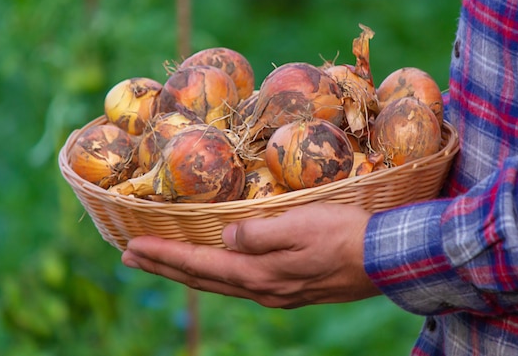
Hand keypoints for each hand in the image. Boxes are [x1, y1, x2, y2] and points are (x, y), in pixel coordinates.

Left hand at [121, 202, 382, 307]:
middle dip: (163, 266)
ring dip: (184, 272)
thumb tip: (227, 236)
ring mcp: (276, 292)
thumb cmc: (346, 234)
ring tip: (160, 262)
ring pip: (218, 283)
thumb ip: (260, 234)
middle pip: (201, 278)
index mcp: (259, 272)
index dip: (163, 253)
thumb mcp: (302, 225)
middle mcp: (261, 288)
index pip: (199, 263)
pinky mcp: (290, 289)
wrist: (386, 260)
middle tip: (130, 256)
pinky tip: (213, 270)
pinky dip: (213, 276)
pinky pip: (238, 283)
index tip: (131, 245)